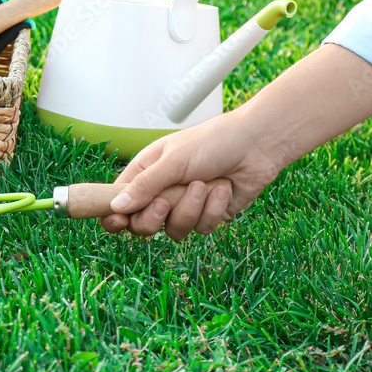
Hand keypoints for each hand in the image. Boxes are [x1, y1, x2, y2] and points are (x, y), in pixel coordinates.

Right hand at [100, 109, 284, 238]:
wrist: (258, 145)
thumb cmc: (213, 141)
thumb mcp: (173, 161)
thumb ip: (144, 186)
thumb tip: (115, 206)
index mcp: (146, 172)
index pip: (118, 200)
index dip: (114, 215)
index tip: (118, 220)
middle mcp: (162, 191)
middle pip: (142, 224)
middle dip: (155, 217)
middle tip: (166, 202)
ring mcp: (186, 205)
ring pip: (174, 230)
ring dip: (191, 209)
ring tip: (204, 184)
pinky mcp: (209, 215)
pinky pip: (202, 228)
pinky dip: (214, 209)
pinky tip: (223, 188)